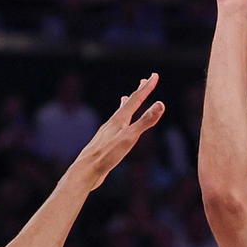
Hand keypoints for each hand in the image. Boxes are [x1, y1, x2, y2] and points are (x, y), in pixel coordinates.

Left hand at [66, 73, 164, 190]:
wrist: (86, 171)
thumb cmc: (107, 155)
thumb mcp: (130, 138)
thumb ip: (145, 121)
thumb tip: (161, 104)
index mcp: (119, 120)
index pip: (136, 99)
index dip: (147, 87)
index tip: (155, 75)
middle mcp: (112, 123)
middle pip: (127, 104)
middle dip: (138, 92)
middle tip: (144, 80)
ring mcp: (107, 133)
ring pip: (119, 114)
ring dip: (126, 105)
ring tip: (126, 98)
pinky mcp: (104, 143)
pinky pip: (114, 126)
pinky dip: (119, 121)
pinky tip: (116, 127)